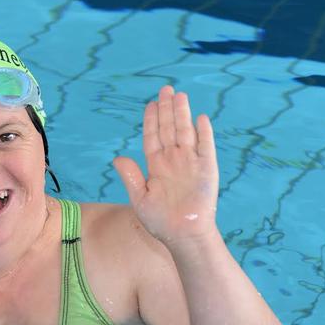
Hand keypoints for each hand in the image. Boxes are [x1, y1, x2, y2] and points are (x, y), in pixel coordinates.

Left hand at [114, 85, 218, 245]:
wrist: (183, 235)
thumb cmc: (160, 221)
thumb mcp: (139, 198)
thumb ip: (130, 176)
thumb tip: (117, 158)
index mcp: (156, 166)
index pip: (153, 137)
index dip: (151, 120)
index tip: (150, 104)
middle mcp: (173, 160)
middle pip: (169, 129)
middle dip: (167, 109)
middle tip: (165, 89)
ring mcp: (190, 163)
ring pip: (185, 132)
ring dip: (182, 114)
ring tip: (179, 96)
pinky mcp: (207, 170)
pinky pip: (206, 148)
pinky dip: (204, 133)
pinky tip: (200, 118)